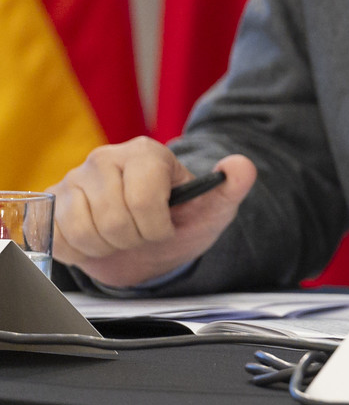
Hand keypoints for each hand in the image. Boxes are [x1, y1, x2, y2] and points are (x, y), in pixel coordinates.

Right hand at [49, 142, 256, 289]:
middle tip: (142, 235)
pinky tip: (96, 241)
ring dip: (107, 247)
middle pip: (112, 219)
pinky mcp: (51, 202)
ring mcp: (73, 179)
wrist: (147, 242)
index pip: (144, 199)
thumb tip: (241, 166)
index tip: (166, 228)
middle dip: (134, 240)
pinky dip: (80, 251)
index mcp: (146, 153)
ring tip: (121, 238)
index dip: (157, 227)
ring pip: (82, 230)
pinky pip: (57, 238)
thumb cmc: (180, 220)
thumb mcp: (214, 208)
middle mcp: (105, 159)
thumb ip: (233, 186)